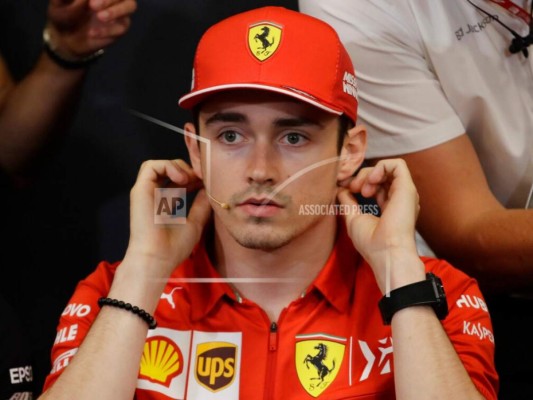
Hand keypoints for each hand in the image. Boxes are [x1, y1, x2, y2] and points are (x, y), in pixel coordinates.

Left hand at [47, 0, 136, 57]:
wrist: (66, 39)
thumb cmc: (62, 14)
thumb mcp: (58, 3)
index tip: (89, 1)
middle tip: (92, 6)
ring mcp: (119, 10)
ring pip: (130, 5)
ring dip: (116, 11)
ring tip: (100, 17)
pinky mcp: (120, 27)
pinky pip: (122, 27)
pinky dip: (107, 30)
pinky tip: (92, 33)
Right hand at [125, 159, 211, 278]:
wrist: (158, 258)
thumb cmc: (174, 247)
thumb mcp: (195, 222)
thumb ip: (201, 205)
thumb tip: (208, 190)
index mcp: (165, 204)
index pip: (177, 181)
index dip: (192, 177)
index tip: (205, 182)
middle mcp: (154, 196)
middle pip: (169, 169)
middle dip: (188, 169)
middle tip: (201, 178)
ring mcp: (146, 192)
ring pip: (159, 165)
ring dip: (177, 166)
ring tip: (189, 179)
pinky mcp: (140, 189)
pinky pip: (151, 166)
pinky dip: (168, 166)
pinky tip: (181, 179)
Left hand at [337, 159, 423, 291]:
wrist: (386, 253)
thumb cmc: (372, 243)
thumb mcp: (354, 218)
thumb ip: (348, 202)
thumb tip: (341, 189)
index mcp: (390, 206)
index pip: (377, 185)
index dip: (360, 182)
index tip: (347, 190)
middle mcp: (400, 199)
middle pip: (382, 175)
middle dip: (363, 176)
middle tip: (353, 188)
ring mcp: (405, 193)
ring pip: (389, 167)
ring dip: (369, 172)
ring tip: (362, 188)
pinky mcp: (407, 187)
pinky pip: (397, 164)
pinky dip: (380, 167)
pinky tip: (371, 180)